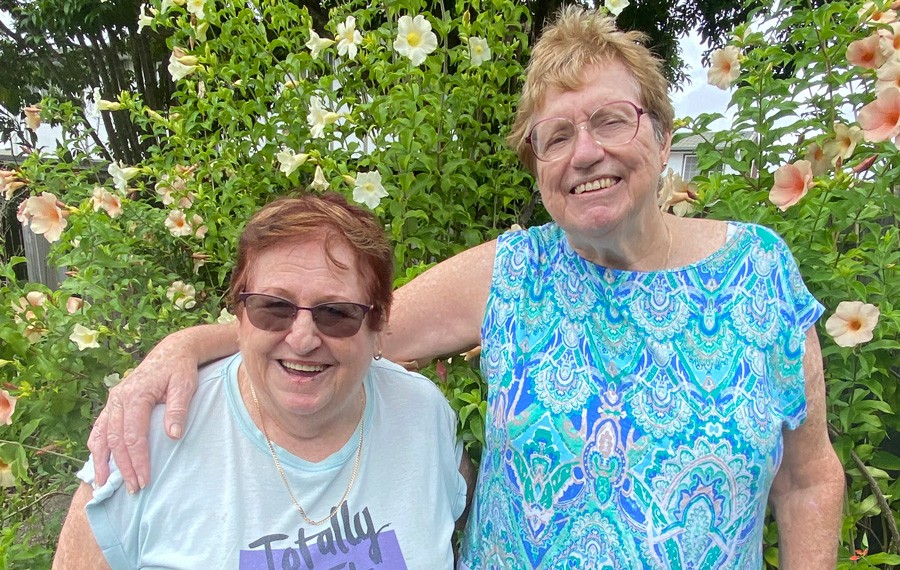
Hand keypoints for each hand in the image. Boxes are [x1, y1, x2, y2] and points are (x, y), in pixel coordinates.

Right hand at [88, 334, 199, 492]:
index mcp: (135, 395)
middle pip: (116, 440)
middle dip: (123, 467)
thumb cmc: (181, 369)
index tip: (145, 480)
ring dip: (102, 462)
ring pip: (101, 436)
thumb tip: (173, 436)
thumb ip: (178, 410)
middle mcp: (118, 398)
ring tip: (104, 485)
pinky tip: (99, 464)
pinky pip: (100, 428)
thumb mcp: (185, 386)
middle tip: (133, 489)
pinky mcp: (113, 404)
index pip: (133, 436)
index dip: (137, 460)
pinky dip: (97, 447)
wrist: (172, 351)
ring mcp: (113, 401)